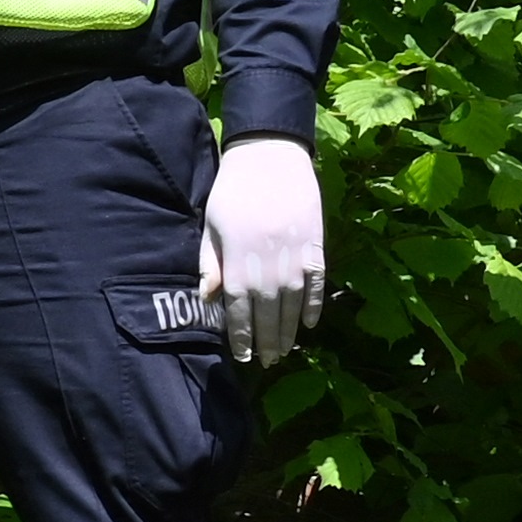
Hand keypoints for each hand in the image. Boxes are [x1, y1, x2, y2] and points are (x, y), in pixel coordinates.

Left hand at [199, 134, 325, 367]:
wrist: (270, 159)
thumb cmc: (233, 192)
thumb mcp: (212, 226)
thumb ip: (211, 263)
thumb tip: (206, 298)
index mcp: (237, 265)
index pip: (238, 312)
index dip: (242, 336)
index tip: (244, 356)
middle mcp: (267, 268)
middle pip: (267, 315)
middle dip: (266, 342)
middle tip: (267, 362)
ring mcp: (294, 260)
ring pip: (292, 306)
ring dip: (289, 332)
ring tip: (285, 351)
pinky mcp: (315, 248)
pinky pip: (315, 286)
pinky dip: (313, 307)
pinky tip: (310, 325)